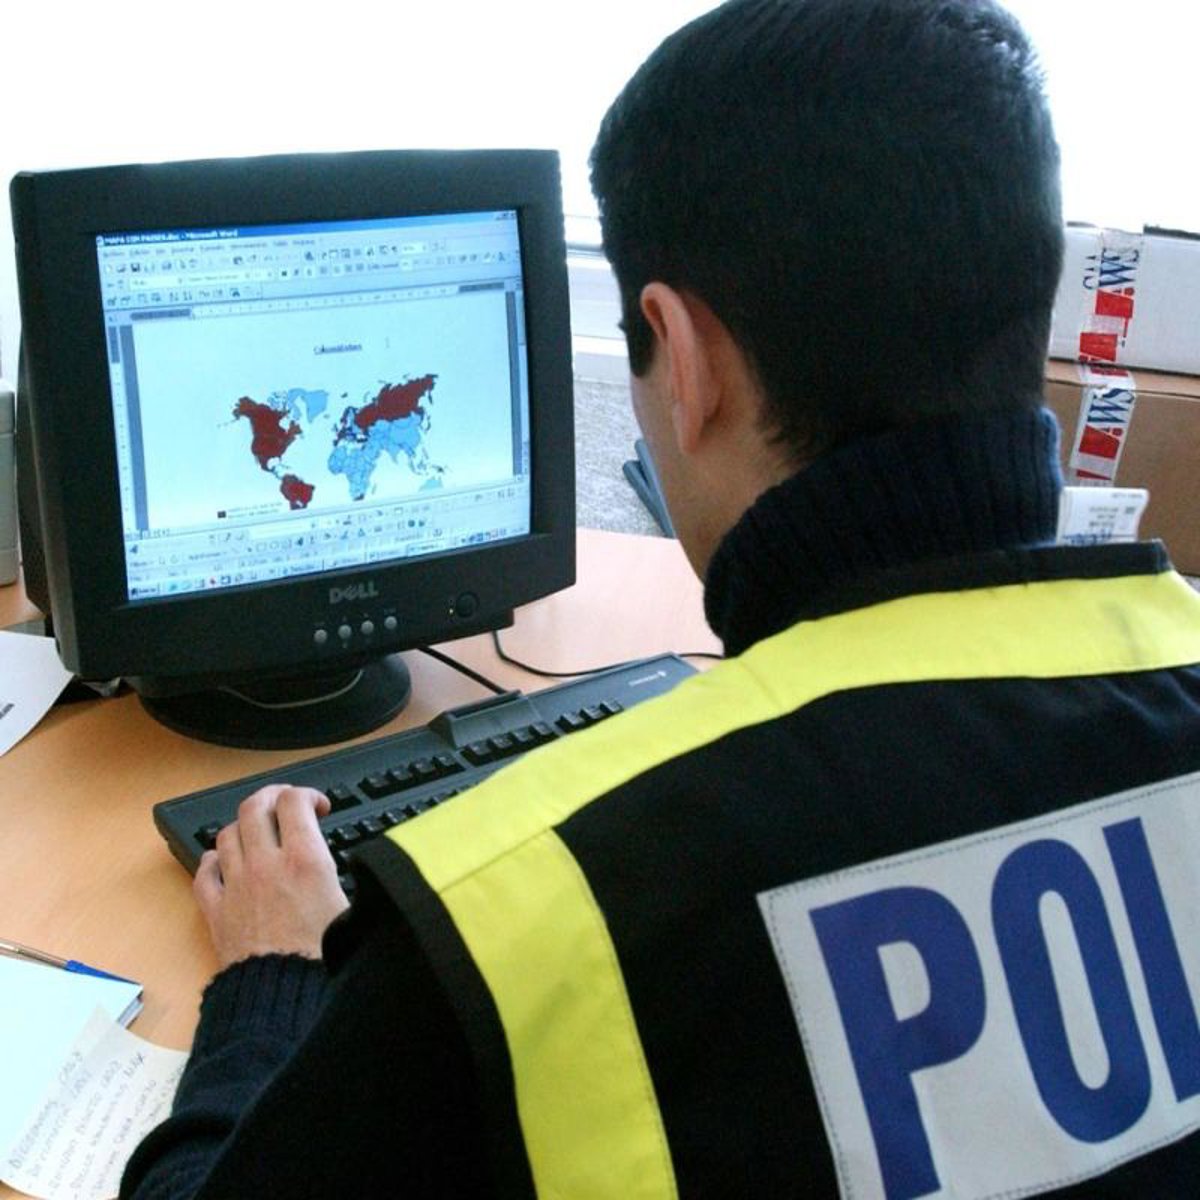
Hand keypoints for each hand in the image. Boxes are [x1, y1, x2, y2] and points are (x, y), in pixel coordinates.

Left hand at [194, 785, 349, 969]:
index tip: (317, 806)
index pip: (294, 801)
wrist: (283, 999)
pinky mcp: (216, 911)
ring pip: (227, 834)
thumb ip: (347, 877)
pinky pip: (204, 872)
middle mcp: (266, 865)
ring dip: (243, 826)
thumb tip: (362, 863)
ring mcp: (236, 886)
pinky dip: (213, 860)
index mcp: (304, 860)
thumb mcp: (351, 908)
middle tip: (283, 804)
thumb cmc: (321, 961)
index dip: (307, 794)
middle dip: (271, 797)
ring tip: (257, 832)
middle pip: (255, 807)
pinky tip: (225, 863)